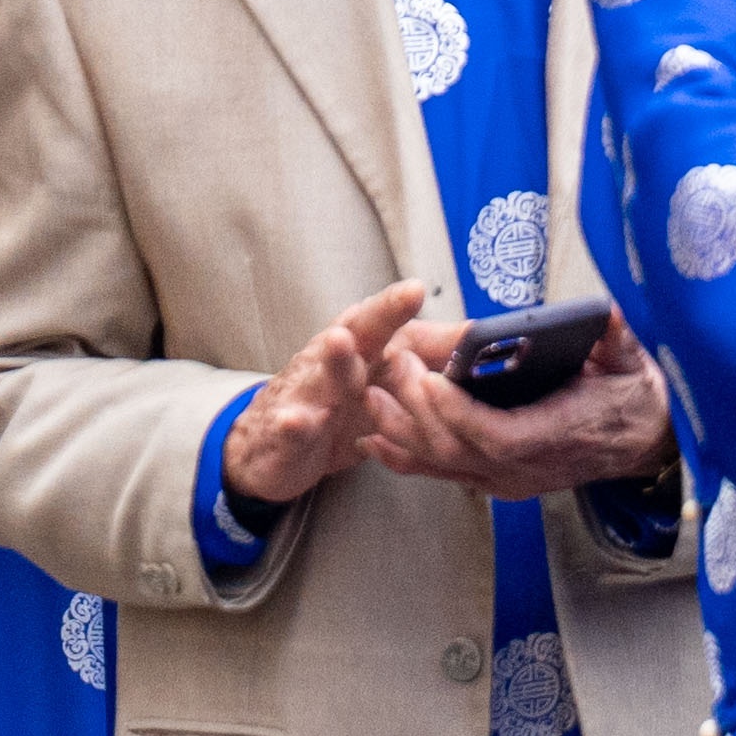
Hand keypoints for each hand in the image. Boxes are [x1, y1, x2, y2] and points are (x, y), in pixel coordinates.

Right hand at [219, 282, 426, 523]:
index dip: (399, 306)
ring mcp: (305, 395)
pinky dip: (293, 424)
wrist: (264, 447)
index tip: (419, 288)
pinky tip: (295, 421)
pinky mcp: (284, 432)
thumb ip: (419, 369)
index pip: (381, 322)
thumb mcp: (376, 389)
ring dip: (334, 359)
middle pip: (357, 334)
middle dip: (381, 315)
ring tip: (341, 342)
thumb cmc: (330, 408)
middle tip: (406, 296)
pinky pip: (289, 427)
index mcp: (357, 351)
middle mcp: (330, 363)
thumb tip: (471, 351)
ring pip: (322, 375)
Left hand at [358, 311, 676, 501]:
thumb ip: (614, 340)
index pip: (498, 436)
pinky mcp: (496, 480)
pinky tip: (374, 442)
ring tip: (370, 394)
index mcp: (559, 436)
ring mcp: (509, 478)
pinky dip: (406, 457)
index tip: (430, 380)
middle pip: (458, 450)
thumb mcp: (630, 362)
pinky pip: (444, 473)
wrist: (643, 440)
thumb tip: (604, 316)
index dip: (459, 414)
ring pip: (444, 464)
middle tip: (393, 364)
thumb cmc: (631, 397)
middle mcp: (529, 466)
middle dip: (417, 410)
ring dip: (402, 431)